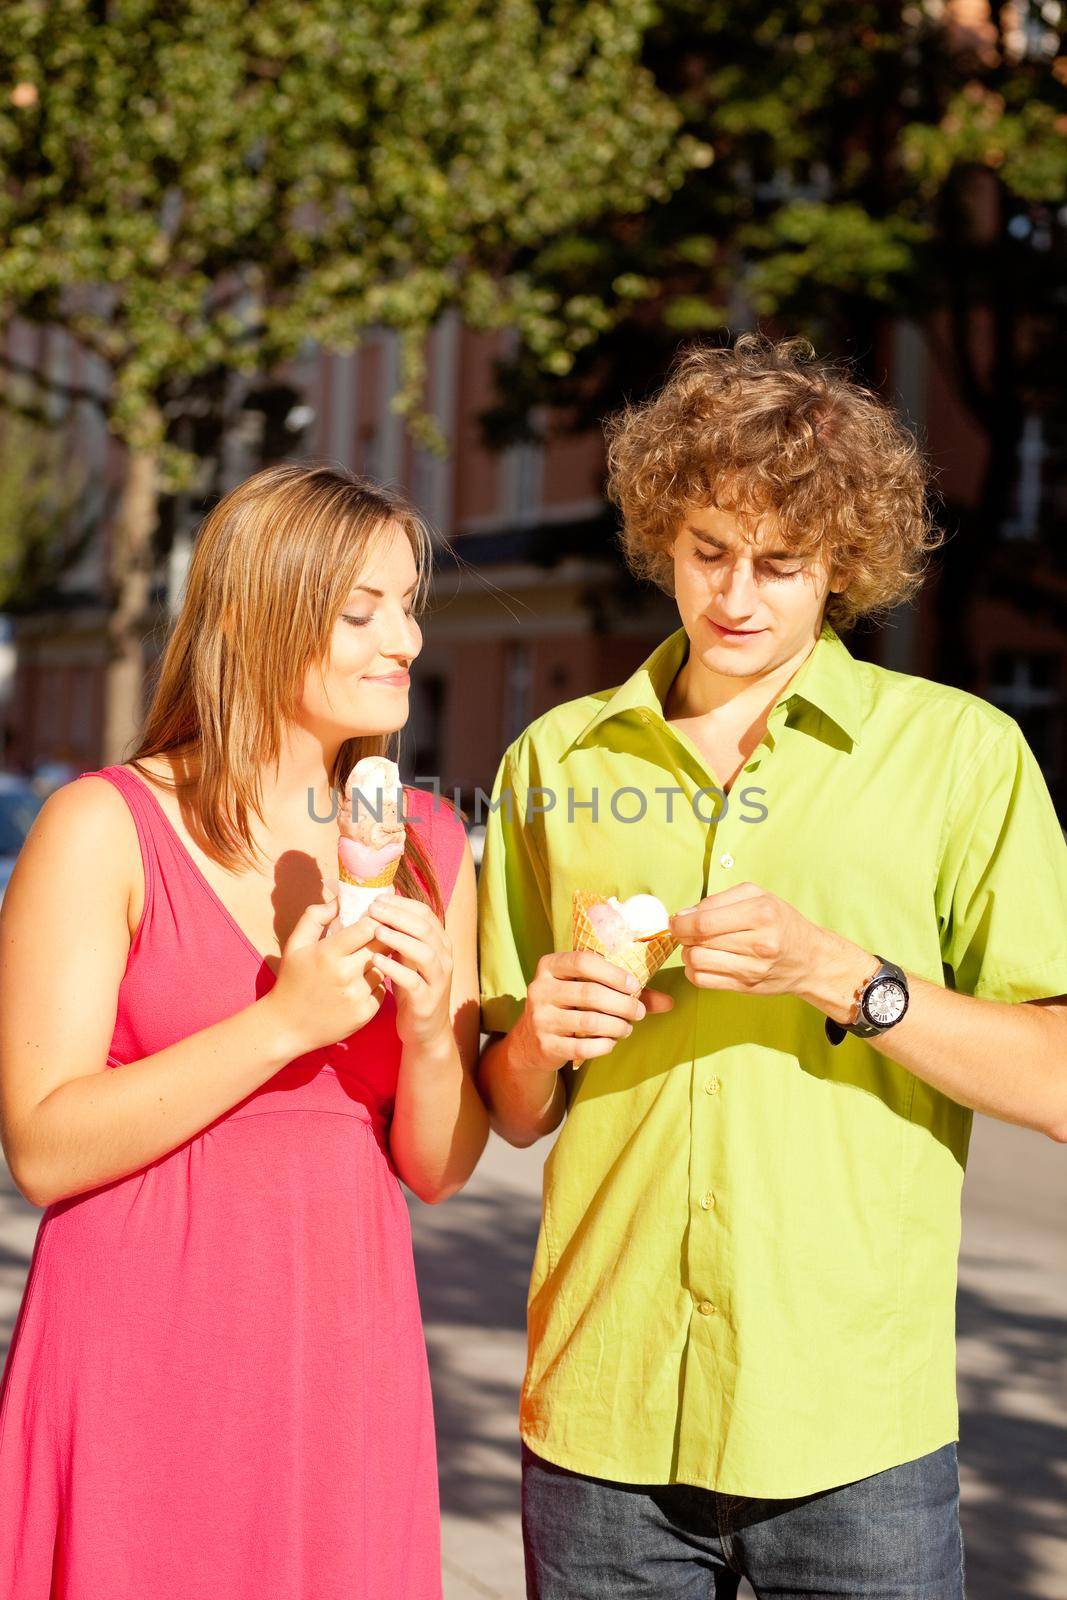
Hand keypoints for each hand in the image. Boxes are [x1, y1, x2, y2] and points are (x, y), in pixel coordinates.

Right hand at [265, 891, 386, 1056]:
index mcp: (328, 954)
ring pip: (385, 966)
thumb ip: (316, 916)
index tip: (378, 913)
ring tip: (366, 959)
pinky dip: (375, 984)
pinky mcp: (365, 1013)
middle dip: (384, 935)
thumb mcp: (295, 944)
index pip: (368, 927)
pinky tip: (360, 983)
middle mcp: (345, 974)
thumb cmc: (292, 980)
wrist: (286, 1026)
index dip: (377, 917)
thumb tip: (341, 898)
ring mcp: (357, 996)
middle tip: (382, 931)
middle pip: (382, 944)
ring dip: (380, 960)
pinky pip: (382, 989)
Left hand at [365, 893, 453, 1048]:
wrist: (425, 1030)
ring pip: (424, 952)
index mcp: (440, 944)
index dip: (402, 903)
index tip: (377, 898)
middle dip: (398, 916)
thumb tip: (380, 907)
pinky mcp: (427, 1001)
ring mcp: (438, 980)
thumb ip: (401, 936)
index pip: (425, 914)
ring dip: (399, 938)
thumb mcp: (408, 958)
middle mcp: (444, 959)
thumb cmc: (412, 988)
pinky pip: (413, 981)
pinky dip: (394, 968)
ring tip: (375, 930)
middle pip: (425, 929)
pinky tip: (376, 959)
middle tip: (373, 909)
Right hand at [513, 949, 673, 1073]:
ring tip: (627, 1028)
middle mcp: (540, 988)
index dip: (614, 974)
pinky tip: (611, 1042)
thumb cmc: (569, 1007)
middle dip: (623, 1004)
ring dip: (617, 1026)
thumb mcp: (587, 990)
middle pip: (590, 993)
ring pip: (589, 1021)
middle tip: (639, 1012)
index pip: (584, 961)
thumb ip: (625, 992)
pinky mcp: (545, 1044)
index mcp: (550, 966)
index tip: (635, 986)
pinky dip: (604, 1045)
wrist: (531, 1040)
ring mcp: (540, 1018)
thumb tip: (669, 1002)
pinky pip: (582, 1046)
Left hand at [670, 881, 820, 994]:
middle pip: (698, 941)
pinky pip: (703, 980)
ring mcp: (752, 969)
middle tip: (687, 931)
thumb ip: (718, 900)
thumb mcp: (757, 896)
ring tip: (697, 946)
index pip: (704, 921)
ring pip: (697, 962)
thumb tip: (683, 915)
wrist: (810, 959)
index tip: (675, 920)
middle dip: (683, 935)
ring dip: (688, 953)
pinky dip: (694, 970)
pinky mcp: (745, 987)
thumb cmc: (781, 922)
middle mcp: (759, 943)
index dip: (681, 921)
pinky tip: (705, 961)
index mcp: (761, 914)